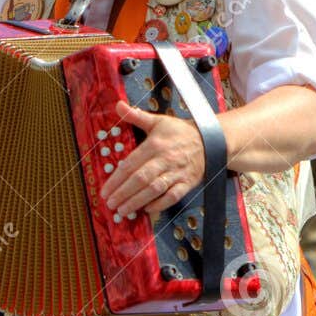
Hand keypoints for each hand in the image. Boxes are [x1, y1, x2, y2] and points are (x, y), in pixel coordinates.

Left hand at [100, 101, 206, 218]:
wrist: (211, 140)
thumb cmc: (180, 132)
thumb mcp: (158, 121)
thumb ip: (136, 116)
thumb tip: (118, 105)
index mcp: (155, 144)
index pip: (131, 164)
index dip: (116, 179)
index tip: (105, 190)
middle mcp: (165, 159)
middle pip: (141, 178)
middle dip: (123, 193)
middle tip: (110, 203)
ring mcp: (177, 172)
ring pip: (155, 189)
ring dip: (137, 201)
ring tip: (123, 210)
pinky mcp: (188, 183)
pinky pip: (173, 196)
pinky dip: (160, 204)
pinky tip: (147, 210)